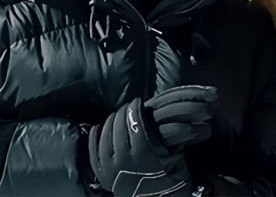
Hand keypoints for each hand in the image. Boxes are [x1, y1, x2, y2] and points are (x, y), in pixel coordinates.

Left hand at [88, 86, 217, 196]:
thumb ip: (167, 137)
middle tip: (128, 107)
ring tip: (117, 115)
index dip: (135, 108)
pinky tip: (97, 127)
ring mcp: (110, 168)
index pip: (135, 121)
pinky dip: (94, 138)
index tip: (137, 101)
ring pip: (105, 137)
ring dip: (111, 122)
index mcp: (143, 153)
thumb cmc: (169, 181)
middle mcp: (124, 160)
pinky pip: (94, 153)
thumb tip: (164, 116)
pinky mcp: (102, 175)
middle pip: (120, 127)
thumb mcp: (174, 158)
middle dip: (124, 112)